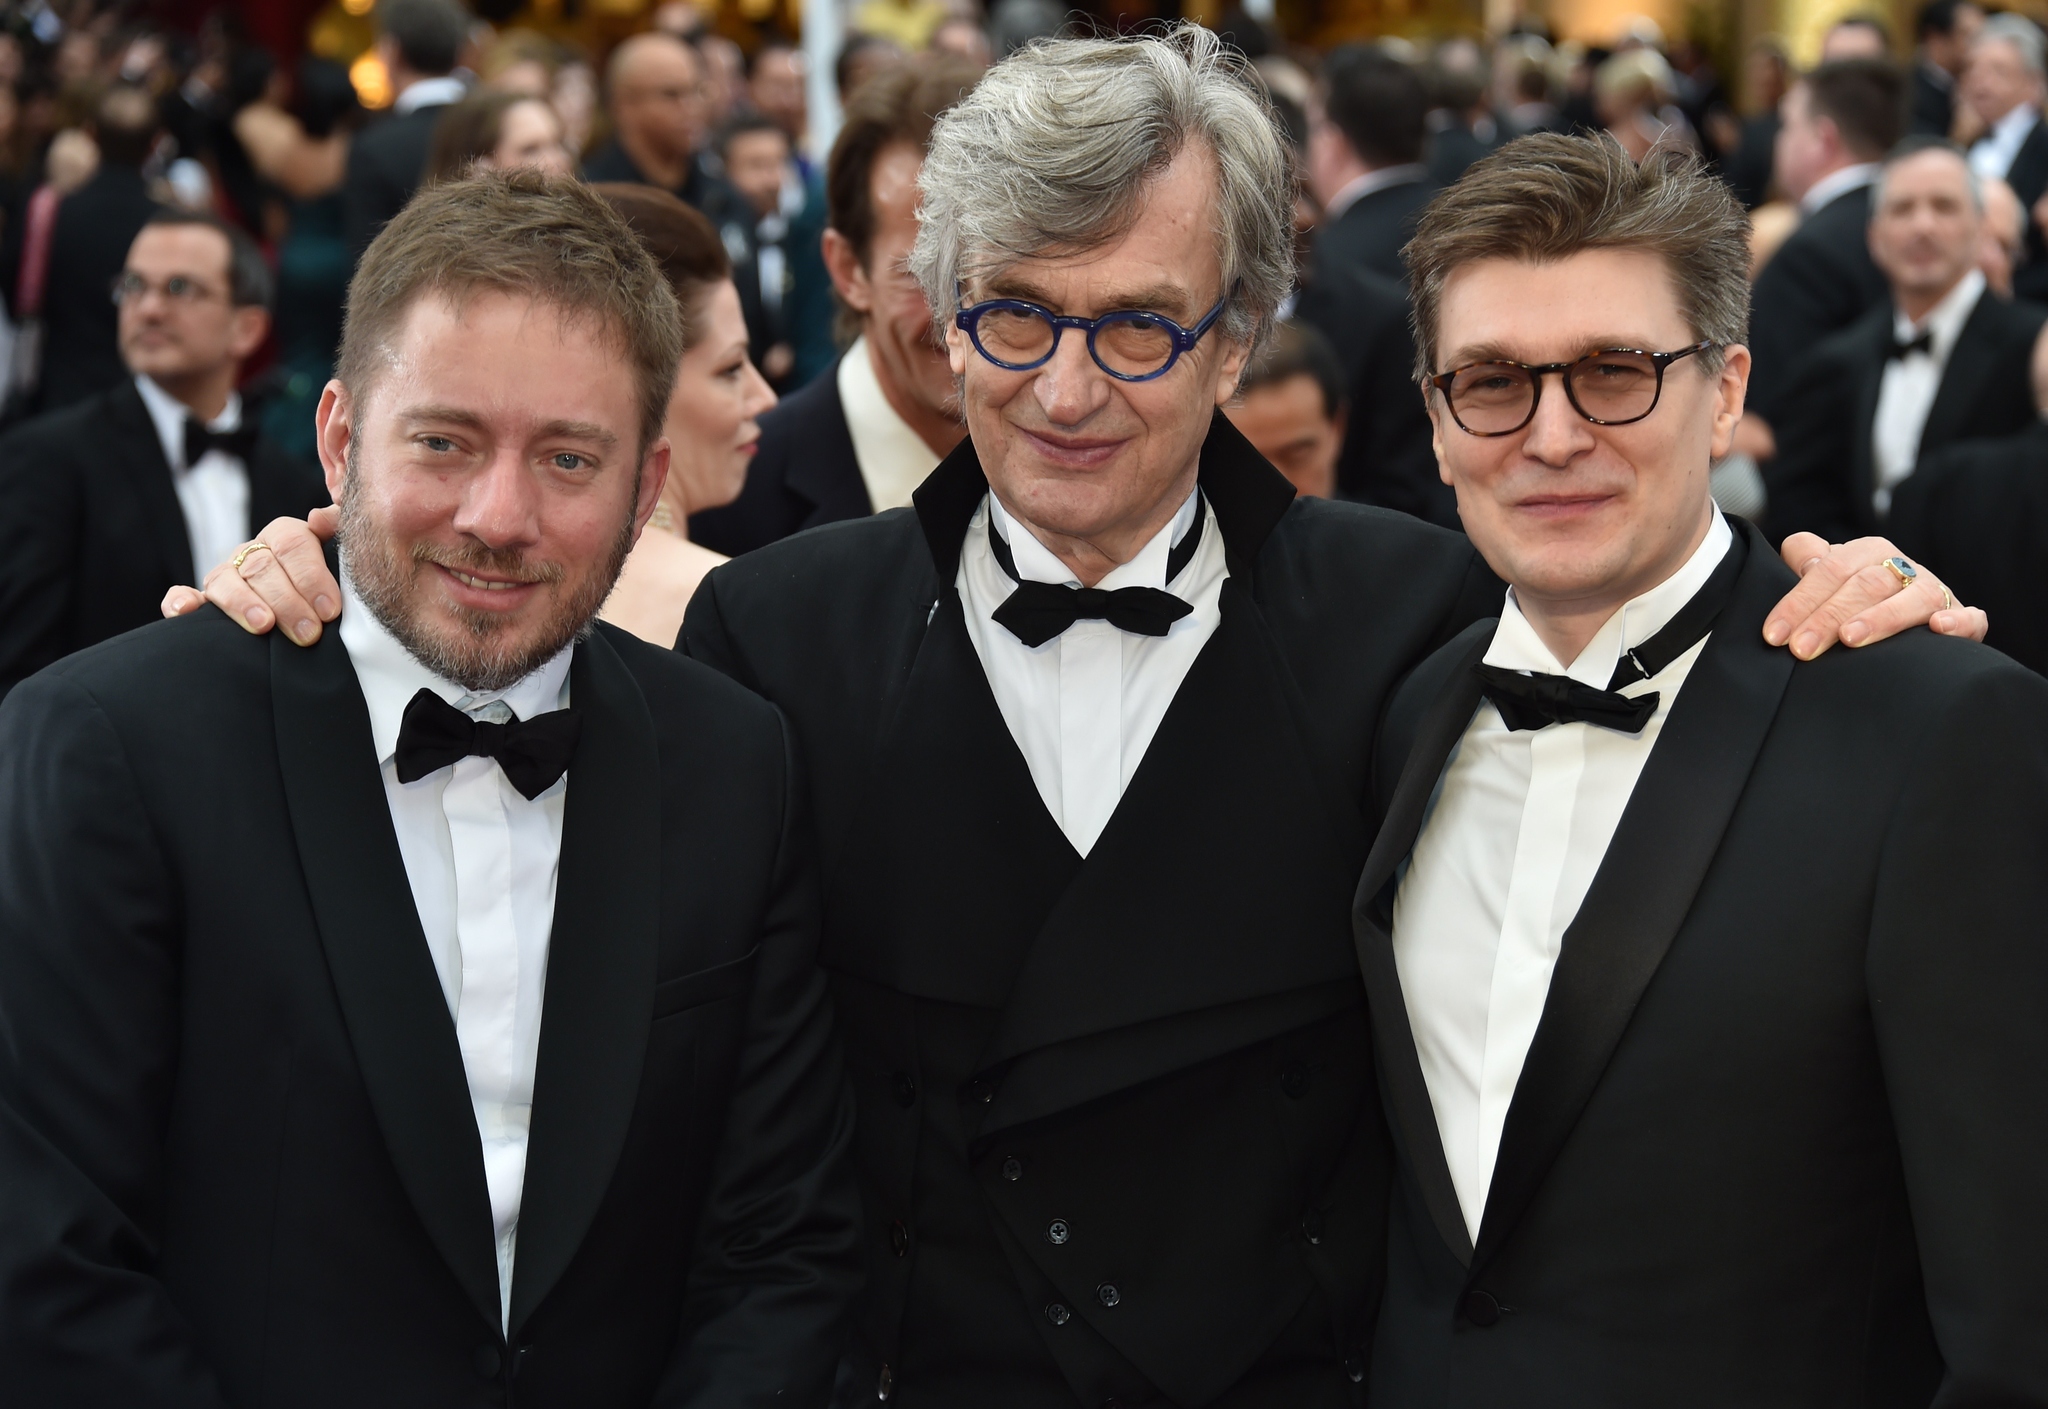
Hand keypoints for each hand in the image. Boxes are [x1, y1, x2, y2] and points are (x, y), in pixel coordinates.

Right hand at [160, 506, 342, 643]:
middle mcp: (251, 553)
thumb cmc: (328, 587)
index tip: (329, 610)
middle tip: (308, 632)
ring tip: (264, 626)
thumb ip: (339, 530)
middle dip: (287, 601)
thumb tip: (321, 517)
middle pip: (262, 567)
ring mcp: (225, 576)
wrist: (309, 613)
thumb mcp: (341, 557)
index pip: (293, 544)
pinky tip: (187, 611)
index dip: (311, 576)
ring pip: (226, 582)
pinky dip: (179, 602)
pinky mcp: (202, 600)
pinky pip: (181, 596)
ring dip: (243, 603)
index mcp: (285, 537)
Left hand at [1763, 533, 1986, 659]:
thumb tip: (1797, 552)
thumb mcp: (1828, 578)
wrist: (1903, 623)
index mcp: (1867, 552)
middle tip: (1802, 649)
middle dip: (1828, 617)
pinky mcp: (1962, 618)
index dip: (1799, 602)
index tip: (1775, 635)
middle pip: (1865, 585)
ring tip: (1851, 639)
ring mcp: (1934, 592)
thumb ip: (1809, 563)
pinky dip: (1958, 622)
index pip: (1829, 570)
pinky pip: (1970, 618)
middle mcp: (1902, 567)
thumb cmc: (1852, 600)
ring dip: (1882, 618)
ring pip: (1912, 599)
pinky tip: (1938, 629)